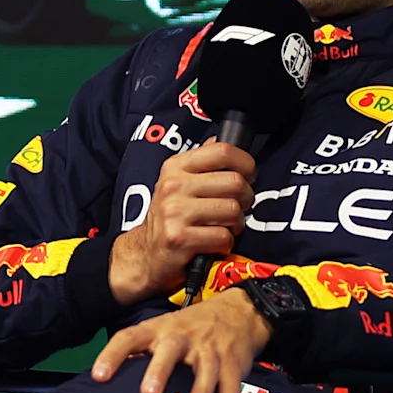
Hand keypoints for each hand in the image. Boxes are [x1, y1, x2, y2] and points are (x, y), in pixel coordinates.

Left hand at [89, 289, 273, 392]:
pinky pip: (231, 392)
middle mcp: (183, 337)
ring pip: (206, 372)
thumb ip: (139, 353)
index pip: (130, 337)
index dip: (113, 355)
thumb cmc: (188, 329)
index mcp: (158, 329)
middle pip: (170, 349)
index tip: (98, 377)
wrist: (239, 312)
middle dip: (159, 370)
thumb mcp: (162, 330)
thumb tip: (106, 386)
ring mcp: (210, 351)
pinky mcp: (233, 366)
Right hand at [107, 141, 258, 305]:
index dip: (246, 164)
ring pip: (232, 211)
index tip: (248, 176)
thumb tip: (221, 139)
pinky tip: (213, 243)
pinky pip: (223, 237)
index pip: (222, 151)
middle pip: (235, 183)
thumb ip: (201, 162)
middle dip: (246, 199)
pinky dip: (225, 244)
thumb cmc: (170, 217)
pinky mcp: (179, 239)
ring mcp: (175, 212)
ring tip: (224, 227)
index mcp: (176, 167)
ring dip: (236, 224)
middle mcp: (173, 185)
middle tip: (238, 208)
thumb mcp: (178, 182)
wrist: (145, 254)